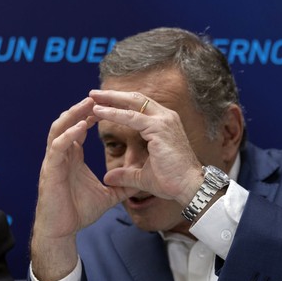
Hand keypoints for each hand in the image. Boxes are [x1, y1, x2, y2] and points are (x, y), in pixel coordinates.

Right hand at [31, 98, 134, 280]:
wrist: (62, 231)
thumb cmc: (77, 213)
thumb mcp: (107, 197)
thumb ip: (121, 186)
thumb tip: (139, 183)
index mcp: (72, 157)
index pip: (80, 128)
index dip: (91, 115)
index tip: (108, 105)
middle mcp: (61, 155)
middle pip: (69, 122)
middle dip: (83, 108)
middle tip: (99, 95)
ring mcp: (54, 161)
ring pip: (59, 128)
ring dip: (73, 114)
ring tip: (89, 104)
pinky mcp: (50, 170)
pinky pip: (58, 147)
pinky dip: (69, 134)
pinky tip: (82, 127)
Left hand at [89, 90, 203, 205]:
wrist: (189, 187)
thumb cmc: (171, 181)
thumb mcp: (142, 176)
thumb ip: (125, 174)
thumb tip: (108, 178)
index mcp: (163, 124)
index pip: (138, 106)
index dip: (120, 103)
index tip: (101, 102)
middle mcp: (165, 117)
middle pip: (135, 99)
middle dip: (113, 96)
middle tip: (93, 93)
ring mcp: (164, 121)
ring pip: (132, 103)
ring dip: (110, 99)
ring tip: (92, 97)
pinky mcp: (159, 128)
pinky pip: (131, 117)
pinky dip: (114, 113)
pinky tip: (99, 112)